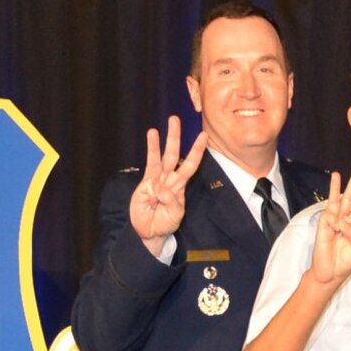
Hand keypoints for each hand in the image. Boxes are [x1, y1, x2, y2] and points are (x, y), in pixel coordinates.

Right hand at [130, 117, 205, 255]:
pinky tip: (152, 134)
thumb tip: (161, 187)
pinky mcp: (146, 181)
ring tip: (170, 121)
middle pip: (176, 153)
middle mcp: (171, 178)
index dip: (197, 150)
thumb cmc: (164, 224)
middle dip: (178, 137)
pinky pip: (150, 162)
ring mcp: (158, 178)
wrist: (149, 231)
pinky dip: (152, 148)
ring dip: (166, 138)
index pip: (191, 164)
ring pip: (164, 154)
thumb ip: (171, 201)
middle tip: (178, 119)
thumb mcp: (174, 216)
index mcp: (180, 186)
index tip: (204, 136)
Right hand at [307, 170, 350, 285]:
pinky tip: (338, 222)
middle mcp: (343, 221)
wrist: (330, 273)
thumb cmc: (344, 262)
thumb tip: (344, 223)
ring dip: (336, 188)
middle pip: (349, 199)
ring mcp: (332, 222)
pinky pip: (329, 216)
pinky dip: (334, 216)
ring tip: (337, 174)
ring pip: (336, 201)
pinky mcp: (323, 226)